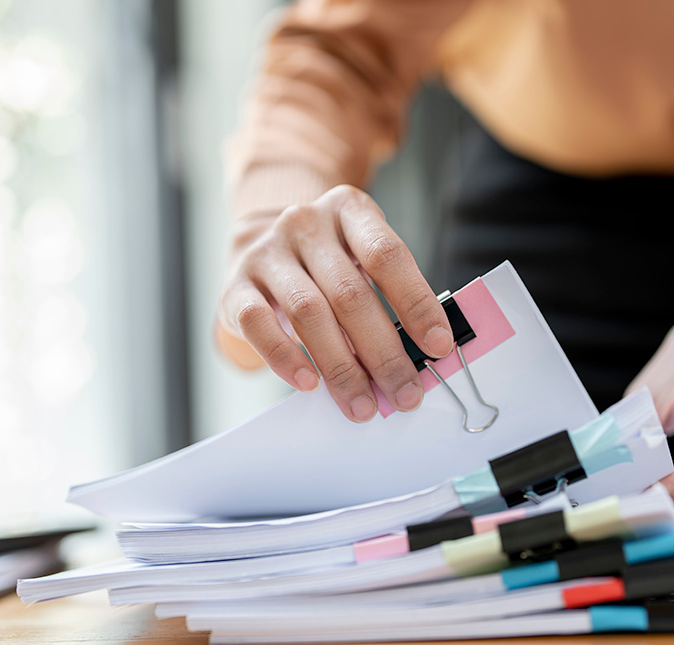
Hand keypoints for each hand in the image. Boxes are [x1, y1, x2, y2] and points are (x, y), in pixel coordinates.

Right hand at [217, 185, 453, 422]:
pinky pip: (257, 324)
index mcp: (349, 210)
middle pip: (350, 293)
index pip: (388, 255)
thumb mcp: (360, 261)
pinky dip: (285, 357)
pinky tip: (308, 383)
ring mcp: (266, 252)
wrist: (259, 248)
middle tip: (404, 394)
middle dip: (383, 352)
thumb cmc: (325, 265)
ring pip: (308, 313)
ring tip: (362, 404)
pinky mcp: (234, 285)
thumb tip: (418, 358)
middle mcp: (305, 224)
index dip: (417, 303)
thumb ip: (387, 297)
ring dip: (340, 367)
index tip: (439, 346)